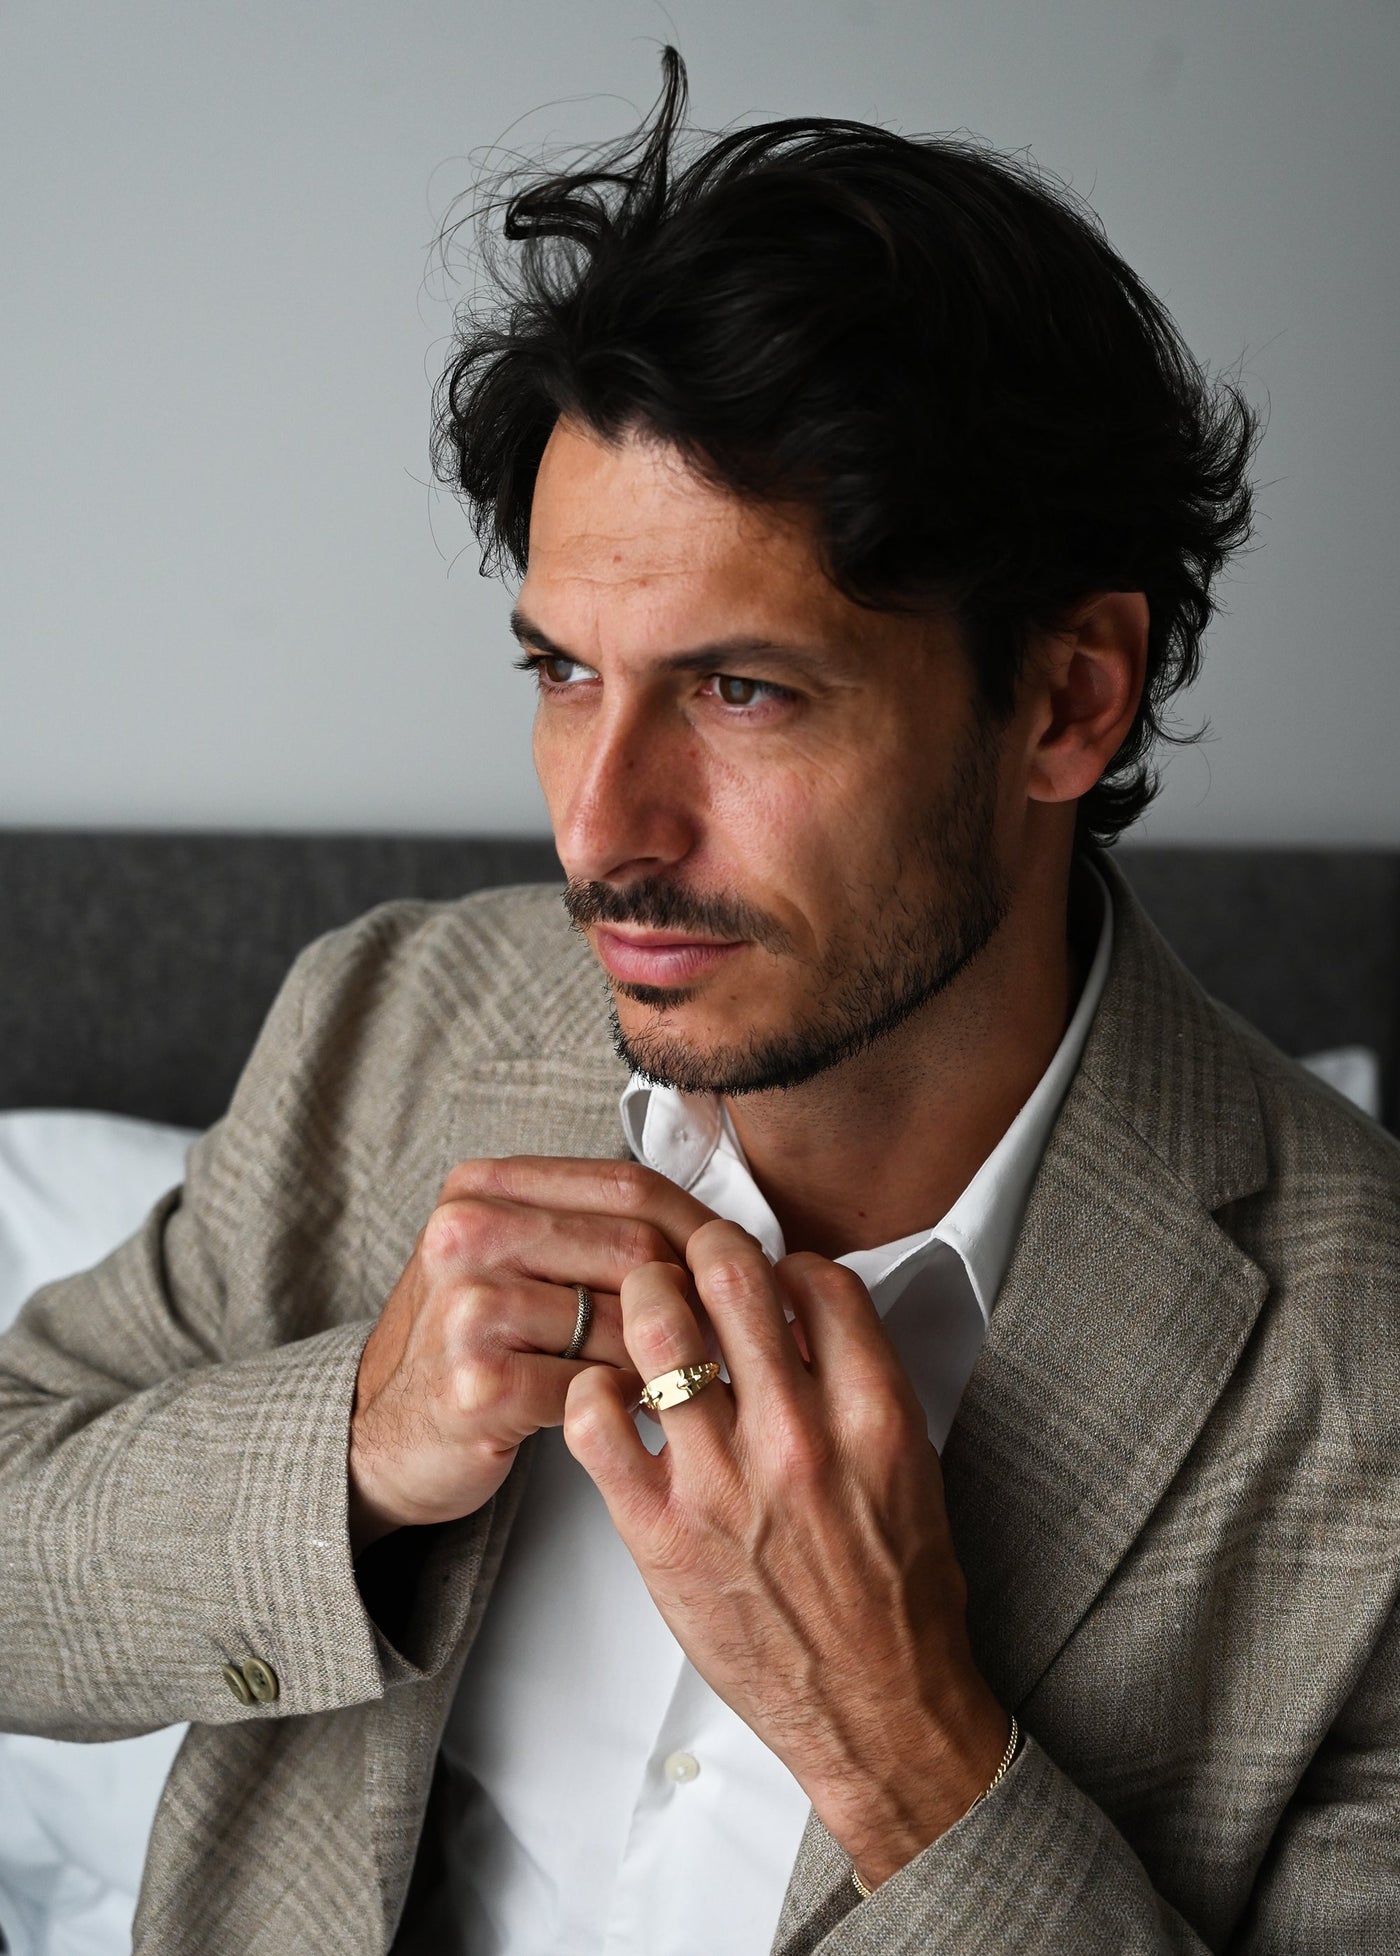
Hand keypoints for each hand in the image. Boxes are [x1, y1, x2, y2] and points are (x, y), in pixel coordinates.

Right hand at [348, 1158, 713, 1552]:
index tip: (738, 1265)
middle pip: (637, 1248)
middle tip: (720, 1333)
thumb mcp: (512, 1259)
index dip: (701, 1227)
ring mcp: (467, 1309)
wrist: (381, 1438)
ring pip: (626, 1320)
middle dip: (693, 1296)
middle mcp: (466, 1234)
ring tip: (674, 1374)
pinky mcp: (478, 1385)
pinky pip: (598, 1386)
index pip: (628, 1185)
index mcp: (482, 1188)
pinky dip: (629, 1402)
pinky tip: (629, 1410)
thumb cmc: (470, 1346)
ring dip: (665, 1357)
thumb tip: (722, 1238)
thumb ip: (591, 1227)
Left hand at [564, 1220, 1010, 1888]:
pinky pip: (596, 1422)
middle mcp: (797, 1435)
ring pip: (655, 1327)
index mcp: (873, 1413)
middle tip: (690, 1262)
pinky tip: (607, 1395)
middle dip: (702, 1249)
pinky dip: (590, 1390)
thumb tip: (806, 1312)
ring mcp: (723, 1482)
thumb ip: (861, 1381)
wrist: (881, 1708)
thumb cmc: (899, 1594)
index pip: (817, 1277)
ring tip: (643, 1310)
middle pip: (730, 1275)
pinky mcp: (660, 1532)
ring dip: (642, 1299)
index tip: (769, 1276)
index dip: (785, 1261)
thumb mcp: (912, 1465)